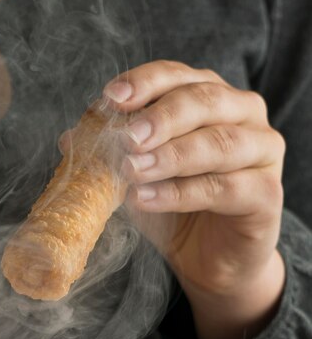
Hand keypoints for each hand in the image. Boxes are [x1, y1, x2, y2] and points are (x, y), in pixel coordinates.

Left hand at [103, 61, 285, 338]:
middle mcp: (243, 115)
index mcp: (211, 98)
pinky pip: (224, 188)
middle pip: (204, 101)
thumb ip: (113, 154)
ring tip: (132, 170)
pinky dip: (181, 193)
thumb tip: (71, 140)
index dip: (145, 84)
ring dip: (170, 155)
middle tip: (125, 138)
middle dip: (160, 117)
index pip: (178, 77)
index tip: (110, 98)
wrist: (211, 261)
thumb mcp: (137, 176)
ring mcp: (262, 151)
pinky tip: (147, 198)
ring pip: (219, 142)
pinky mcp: (266, 194)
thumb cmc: (175, 210)